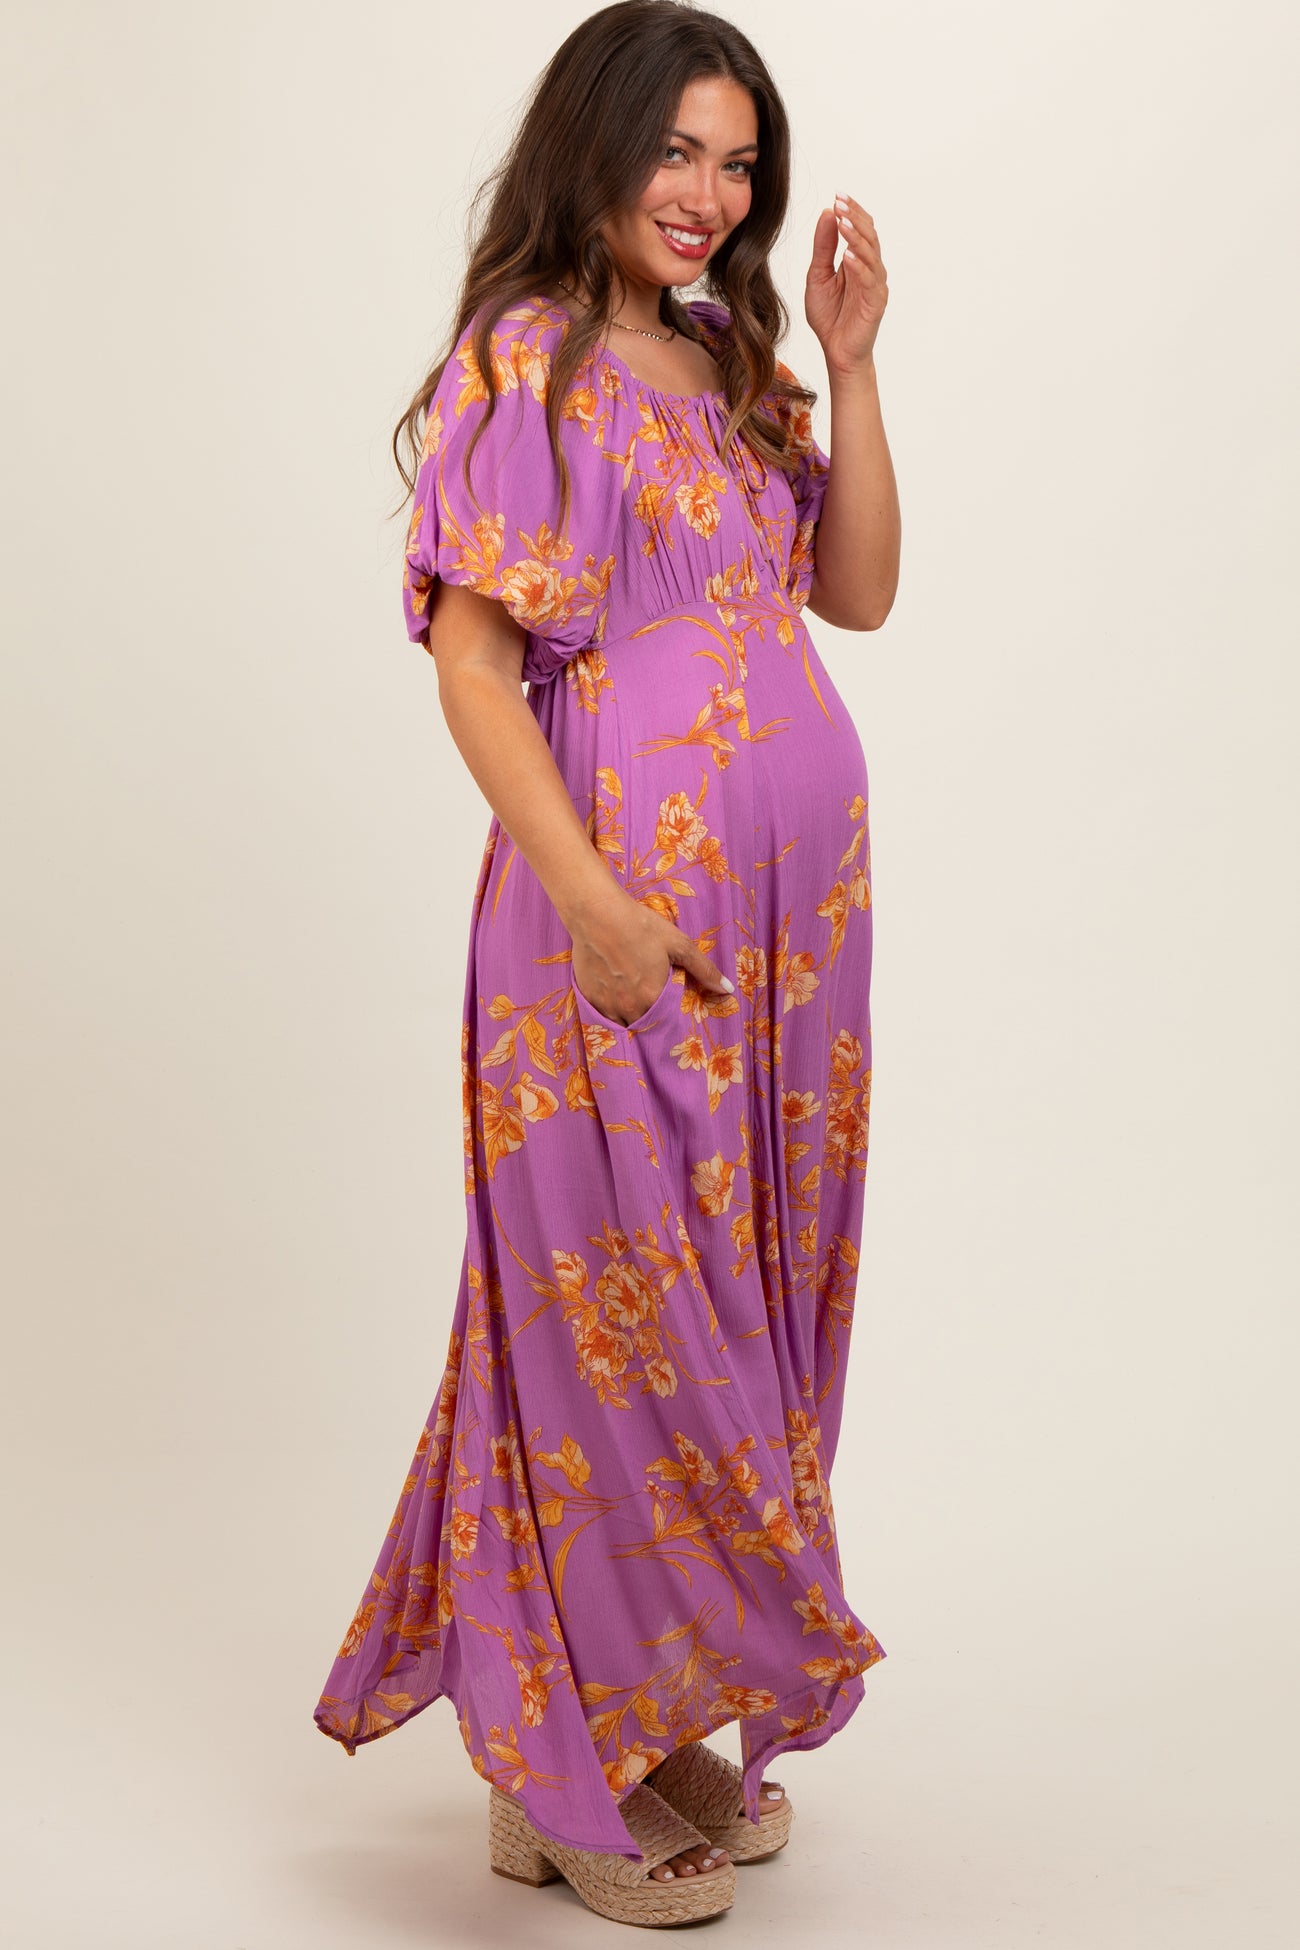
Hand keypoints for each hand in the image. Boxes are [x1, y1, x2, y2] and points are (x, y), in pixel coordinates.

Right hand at [569, 889, 732, 1026]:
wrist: (597, 914)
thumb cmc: (640, 926)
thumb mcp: (678, 944)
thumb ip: (704, 970)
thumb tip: (728, 990)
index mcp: (653, 998)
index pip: (666, 1024)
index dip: (668, 1020)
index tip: (669, 1012)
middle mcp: (629, 1008)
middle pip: (643, 1025)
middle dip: (649, 1019)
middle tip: (650, 1001)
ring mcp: (606, 1005)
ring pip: (621, 1023)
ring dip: (629, 1016)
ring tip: (632, 999)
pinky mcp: (587, 997)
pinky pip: (602, 1015)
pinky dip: (610, 1010)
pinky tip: (613, 993)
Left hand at [806, 191, 886, 378]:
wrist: (836, 353)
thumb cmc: (829, 317)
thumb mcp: (817, 276)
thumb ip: (823, 248)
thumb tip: (827, 214)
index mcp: (857, 261)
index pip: (859, 229)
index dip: (851, 211)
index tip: (837, 195)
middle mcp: (869, 269)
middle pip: (868, 235)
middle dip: (855, 217)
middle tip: (840, 202)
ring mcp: (875, 285)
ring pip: (871, 254)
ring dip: (857, 236)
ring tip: (843, 221)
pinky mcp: (875, 302)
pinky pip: (869, 280)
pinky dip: (859, 266)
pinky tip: (848, 255)